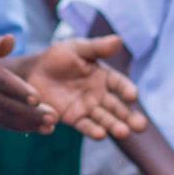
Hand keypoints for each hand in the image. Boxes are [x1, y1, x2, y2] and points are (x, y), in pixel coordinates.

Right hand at [0, 32, 54, 132]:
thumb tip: (10, 40)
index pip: (1, 82)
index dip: (19, 91)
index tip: (37, 99)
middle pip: (7, 104)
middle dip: (31, 113)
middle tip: (54, 117)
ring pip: (5, 117)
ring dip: (28, 124)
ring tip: (50, 128)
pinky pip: (1, 122)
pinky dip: (18, 127)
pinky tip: (37, 130)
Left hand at [22, 39, 146, 141]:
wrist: (32, 72)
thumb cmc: (57, 57)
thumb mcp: (77, 48)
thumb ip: (97, 48)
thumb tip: (119, 40)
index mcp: (104, 76)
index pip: (120, 84)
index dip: (127, 90)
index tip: (133, 96)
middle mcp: (99, 94)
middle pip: (117, 107)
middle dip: (129, 116)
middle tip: (141, 126)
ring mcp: (87, 108)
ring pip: (105, 119)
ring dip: (115, 126)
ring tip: (124, 132)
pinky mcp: (73, 118)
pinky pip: (85, 125)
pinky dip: (93, 131)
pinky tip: (101, 135)